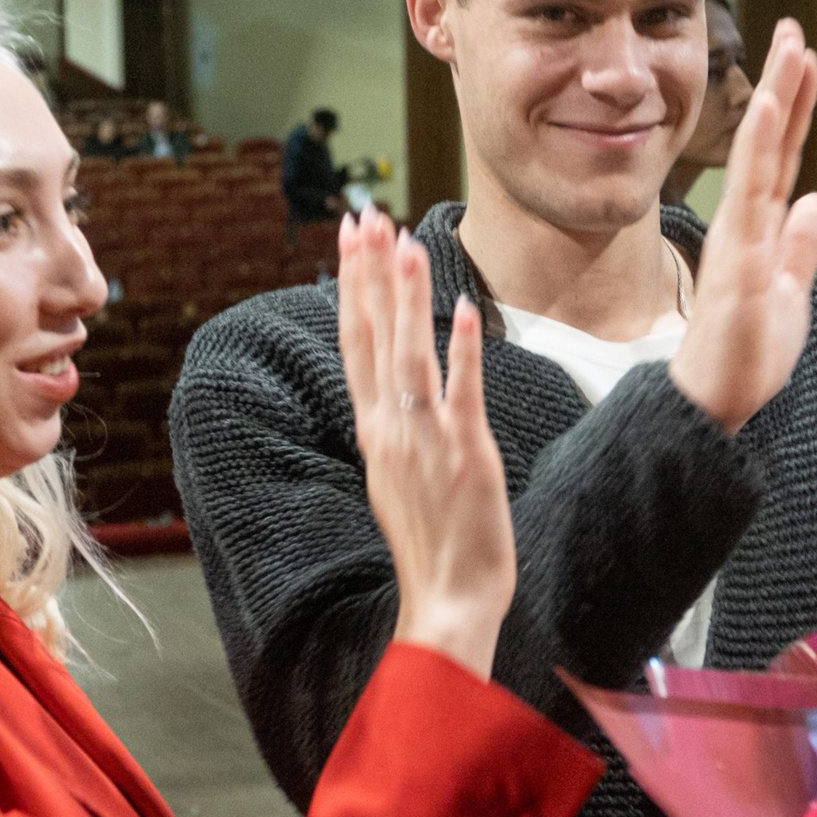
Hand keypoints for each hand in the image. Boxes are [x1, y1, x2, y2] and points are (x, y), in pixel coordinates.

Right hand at [338, 209, 514, 680]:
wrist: (448, 602)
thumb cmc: (431, 543)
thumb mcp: (396, 476)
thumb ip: (392, 427)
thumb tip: (385, 390)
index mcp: (372, 430)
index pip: (354, 342)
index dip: (351, 285)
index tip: (350, 237)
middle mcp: (390, 429)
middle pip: (372, 336)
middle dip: (367, 272)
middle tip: (364, 215)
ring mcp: (426, 441)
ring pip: (409, 356)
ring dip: (406, 298)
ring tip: (404, 244)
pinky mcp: (467, 456)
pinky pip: (462, 395)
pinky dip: (460, 352)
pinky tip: (461, 310)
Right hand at [669, 19, 816, 434]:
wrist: (715, 401)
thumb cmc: (745, 352)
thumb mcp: (788, 290)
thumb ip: (799, 245)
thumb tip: (816, 201)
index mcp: (760, 228)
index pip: (782, 155)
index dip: (796, 106)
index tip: (807, 58)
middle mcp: (744, 221)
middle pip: (766, 140)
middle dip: (782, 82)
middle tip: (793, 27)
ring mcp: (738, 236)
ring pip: (756, 154)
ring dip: (773, 98)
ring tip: (788, 48)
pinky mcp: (738, 258)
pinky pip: (751, 194)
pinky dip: (760, 148)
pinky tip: (771, 109)